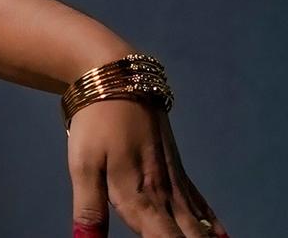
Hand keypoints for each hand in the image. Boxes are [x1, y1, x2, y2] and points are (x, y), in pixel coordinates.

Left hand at [67, 97, 227, 236]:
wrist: (115, 81)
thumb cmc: (95, 124)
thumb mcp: (82, 166)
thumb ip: (89, 209)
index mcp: (139, 198)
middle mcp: (163, 194)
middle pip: (186, 236)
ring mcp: (174, 181)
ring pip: (196, 223)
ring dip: (203, 237)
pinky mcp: (177, 169)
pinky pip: (200, 203)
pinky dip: (211, 222)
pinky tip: (222, 236)